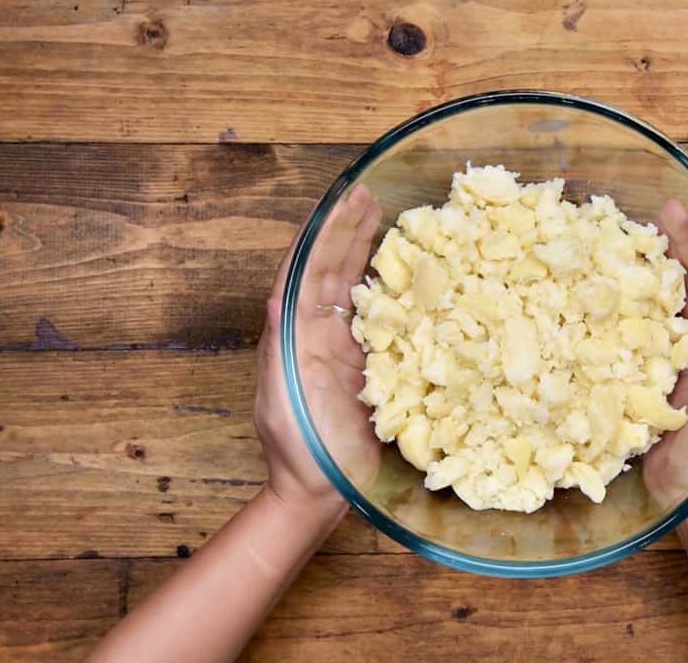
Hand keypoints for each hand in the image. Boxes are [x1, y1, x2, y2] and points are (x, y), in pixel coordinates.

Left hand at [254, 185, 382, 515]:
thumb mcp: (280, 400)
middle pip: (334, 268)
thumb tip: (276, 297)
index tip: (338, 200)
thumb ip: (278, 352)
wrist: (320, 493)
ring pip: (357, 286)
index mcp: (295, 333)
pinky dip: (394, 289)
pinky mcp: (373, 365)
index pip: (306, 270)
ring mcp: (347, 346)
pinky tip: (410, 266)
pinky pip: (384, 319)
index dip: (321, 234)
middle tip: (368, 194)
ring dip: (367, 248)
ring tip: (383, 212)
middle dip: (348, 229)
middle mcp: (320, 332)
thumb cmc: (297, 452)